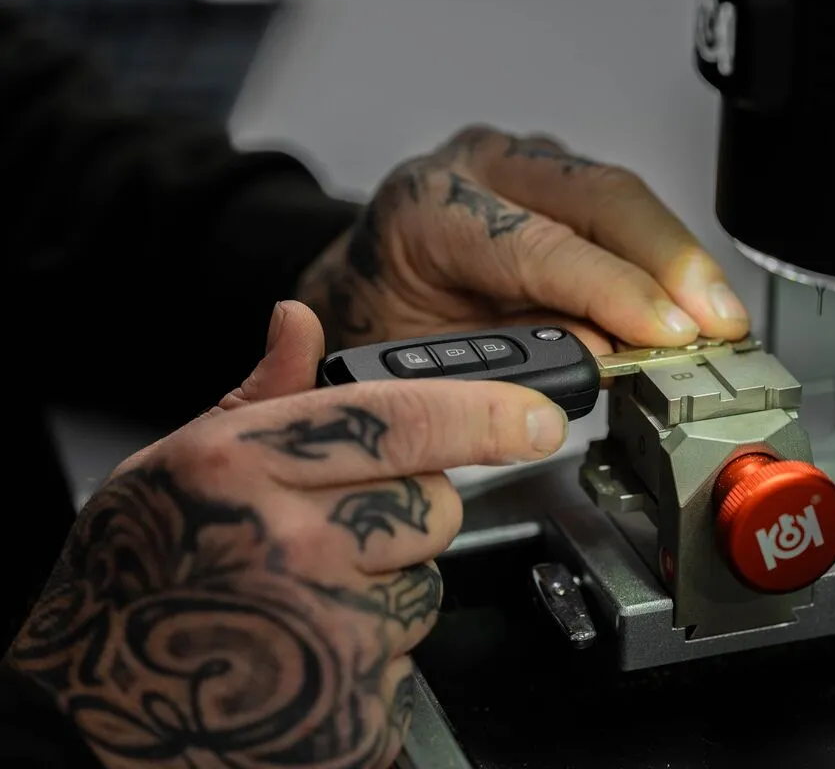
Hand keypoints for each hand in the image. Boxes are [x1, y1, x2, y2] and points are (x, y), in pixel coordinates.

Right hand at [6, 302, 567, 768]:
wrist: (92, 713)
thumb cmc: (134, 579)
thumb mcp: (178, 467)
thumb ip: (258, 397)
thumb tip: (298, 324)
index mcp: (242, 466)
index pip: (403, 420)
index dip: (489, 414)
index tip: (538, 419)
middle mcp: (289, 544)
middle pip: (433, 507)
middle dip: (406, 514)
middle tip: (338, 534)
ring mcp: (324, 634)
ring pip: (425, 587)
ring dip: (386, 591)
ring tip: (308, 603)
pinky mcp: (348, 711)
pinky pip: (407, 663)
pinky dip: (370, 661)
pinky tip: (307, 655)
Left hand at [297, 124, 750, 355]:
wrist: (365, 286)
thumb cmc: (386, 323)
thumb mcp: (432, 356)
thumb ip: (515, 355)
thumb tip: (607, 353)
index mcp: (428, 210)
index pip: (537, 245)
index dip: (613, 291)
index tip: (670, 333)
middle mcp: (478, 167)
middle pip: (599, 195)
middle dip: (672, 262)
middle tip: (720, 320)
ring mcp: (521, 162)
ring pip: (621, 195)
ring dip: (679, 258)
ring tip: (720, 317)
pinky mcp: (556, 176)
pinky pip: (622, 208)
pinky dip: (665, 254)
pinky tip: (695, 294)